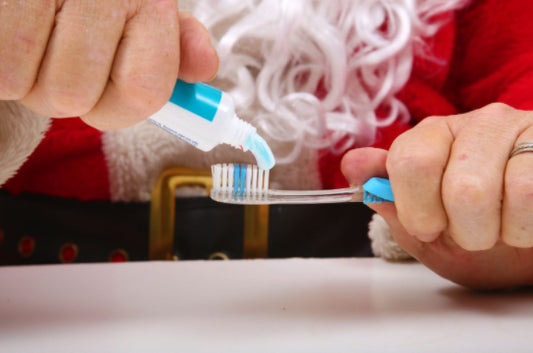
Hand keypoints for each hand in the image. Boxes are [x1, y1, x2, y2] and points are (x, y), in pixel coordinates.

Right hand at [0, 0, 218, 129]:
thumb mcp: (144, 6)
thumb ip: (174, 44)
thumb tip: (204, 67)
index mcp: (147, 0)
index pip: (145, 92)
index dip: (120, 107)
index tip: (105, 93)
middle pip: (78, 98)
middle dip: (64, 93)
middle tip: (58, 61)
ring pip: (35, 90)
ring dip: (29, 81)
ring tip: (34, 45)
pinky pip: (1, 74)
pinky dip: (2, 67)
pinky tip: (12, 34)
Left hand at [341, 103, 532, 288]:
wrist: (527, 250)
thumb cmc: (473, 235)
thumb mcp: (421, 224)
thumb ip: (387, 195)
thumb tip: (353, 164)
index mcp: (435, 136)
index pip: (410, 162)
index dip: (417, 209)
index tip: (428, 227)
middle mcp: (480, 122)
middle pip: (459, 187)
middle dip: (463, 230)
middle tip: (472, 231)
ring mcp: (524, 130)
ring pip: (497, 193)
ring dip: (497, 232)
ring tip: (502, 226)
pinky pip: (532, 194)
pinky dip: (526, 228)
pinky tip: (528, 220)